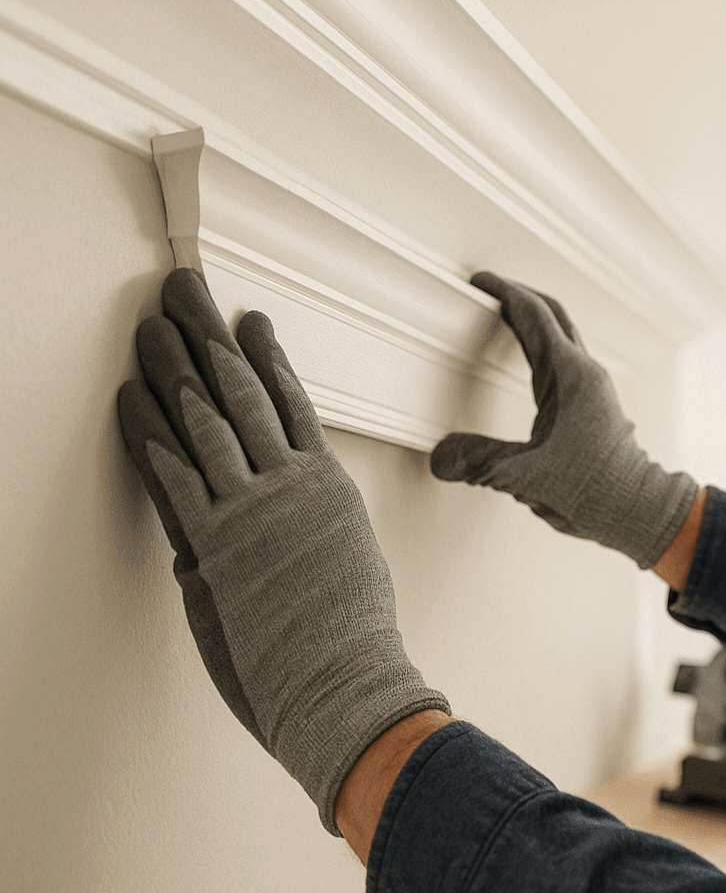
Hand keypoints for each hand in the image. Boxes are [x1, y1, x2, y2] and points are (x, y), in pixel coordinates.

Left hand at [116, 268, 448, 836]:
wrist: (344, 678)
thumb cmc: (350, 639)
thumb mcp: (342, 568)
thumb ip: (304, 533)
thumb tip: (267, 525)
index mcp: (329, 487)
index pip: (292, 404)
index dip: (266, 358)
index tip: (248, 321)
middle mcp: (294, 485)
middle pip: (246, 393)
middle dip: (211, 336)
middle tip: (188, 291)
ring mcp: (256, 508)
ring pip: (210, 418)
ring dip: (174, 366)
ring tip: (153, 324)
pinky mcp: (218, 541)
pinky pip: (176, 472)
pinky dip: (150, 431)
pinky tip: (132, 396)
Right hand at [430, 271, 697, 568]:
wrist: (637, 509)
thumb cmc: (594, 490)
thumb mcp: (525, 475)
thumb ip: (479, 461)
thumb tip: (440, 456)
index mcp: (571, 376)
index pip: (535, 316)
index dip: (505, 293)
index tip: (480, 281)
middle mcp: (586, 374)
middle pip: (553, 315)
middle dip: (520, 297)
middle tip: (488, 289)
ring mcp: (594, 387)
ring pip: (562, 336)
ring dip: (534, 320)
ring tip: (503, 315)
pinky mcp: (594, 404)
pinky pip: (566, 360)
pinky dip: (543, 346)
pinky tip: (529, 359)